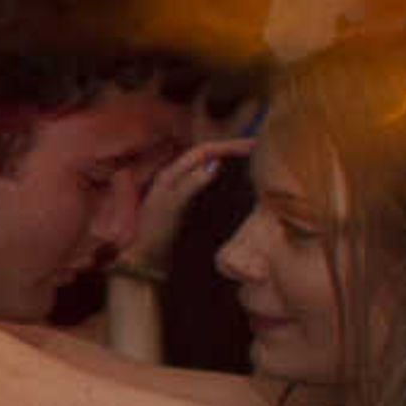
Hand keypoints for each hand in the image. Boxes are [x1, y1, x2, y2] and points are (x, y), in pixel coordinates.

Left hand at [121, 133, 252, 276]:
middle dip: (230, 151)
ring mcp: (180, 192)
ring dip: (228, 163)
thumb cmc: (157, 234)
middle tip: (258, 151)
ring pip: (207, 169)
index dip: (227, 146)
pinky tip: (238, 184)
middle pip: (206, 156)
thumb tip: (215, 164)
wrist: (147, 261)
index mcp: (170, 175)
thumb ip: (190, 185)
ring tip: (253, 162)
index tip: (253, 145)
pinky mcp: (187, 205)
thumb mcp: (172, 208)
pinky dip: (224, 180)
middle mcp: (175, 179)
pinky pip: (208, 185)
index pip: (202, 151)